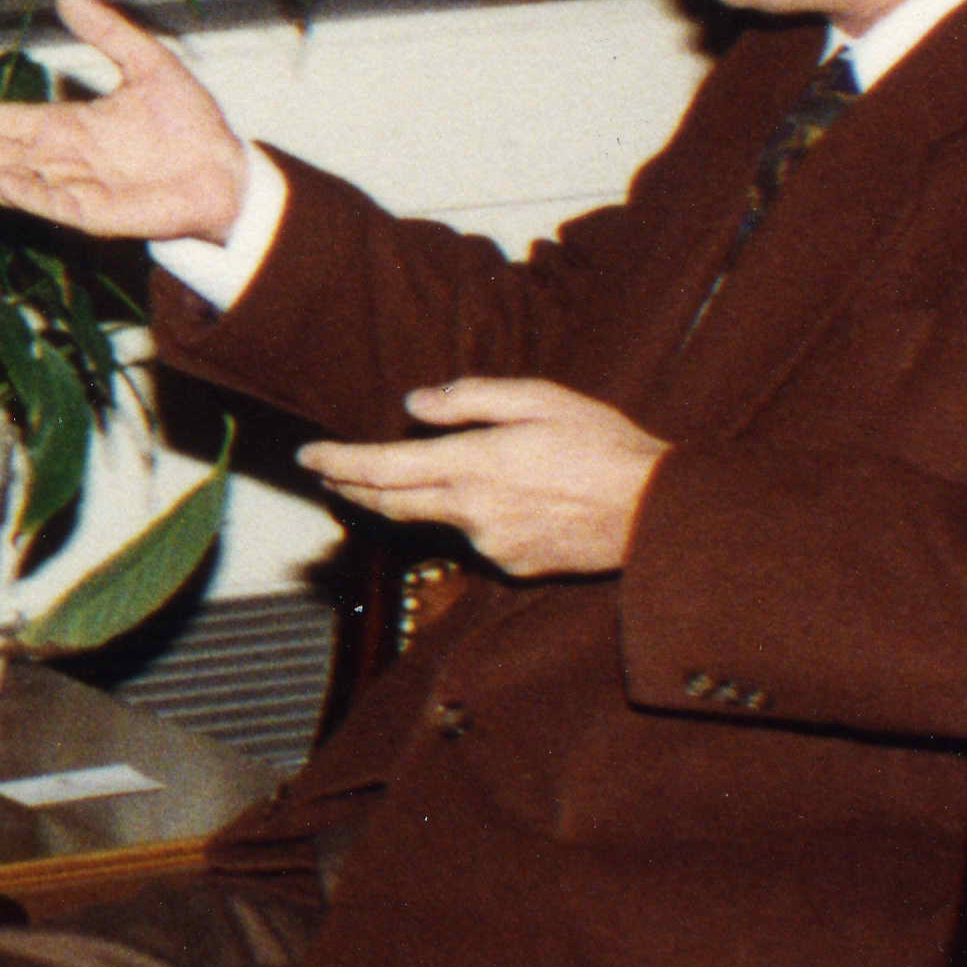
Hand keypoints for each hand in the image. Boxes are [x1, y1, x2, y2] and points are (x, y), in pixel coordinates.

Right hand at [0, 0, 255, 245]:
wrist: (226, 172)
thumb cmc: (190, 125)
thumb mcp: (149, 64)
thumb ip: (107, 33)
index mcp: (70, 125)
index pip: (5, 120)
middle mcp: (63, 159)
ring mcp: (74, 188)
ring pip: (10, 176)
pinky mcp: (92, 214)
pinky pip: (47, 201)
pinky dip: (16, 191)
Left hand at [298, 379, 665, 577]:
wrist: (659, 513)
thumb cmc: (604, 445)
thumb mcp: (540, 399)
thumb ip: (470, 399)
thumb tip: (415, 406)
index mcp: (472, 466)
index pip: (381, 469)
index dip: (338, 463)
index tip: (308, 458)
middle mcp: (471, 512)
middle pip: (390, 505)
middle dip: (353, 488)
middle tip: (329, 474)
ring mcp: (490, 545)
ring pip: (436, 521)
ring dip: (418, 501)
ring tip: (412, 477)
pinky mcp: (513, 566)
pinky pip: (477, 538)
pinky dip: (472, 517)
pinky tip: (507, 499)